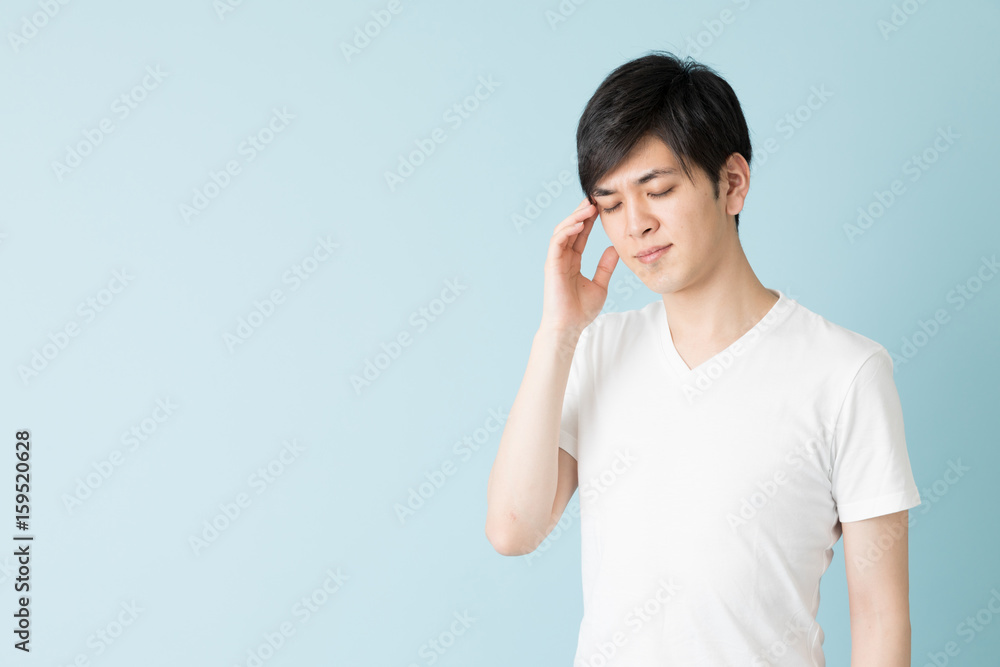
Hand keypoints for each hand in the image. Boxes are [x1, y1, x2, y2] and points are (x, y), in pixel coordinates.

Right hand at [541, 197, 618, 335]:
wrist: (568, 327)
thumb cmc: (581, 310)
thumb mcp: (600, 285)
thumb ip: (605, 266)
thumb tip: (615, 248)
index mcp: (572, 261)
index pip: (581, 234)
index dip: (590, 219)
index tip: (601, 206)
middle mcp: (562, 258)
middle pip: (570, 227)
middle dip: (581, 212)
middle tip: (595, 198)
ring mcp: (555, 260)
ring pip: (562, 231)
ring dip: (574, 218)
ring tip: (588, 207)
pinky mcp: (551, 265)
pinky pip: (557, 242)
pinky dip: (567, 231)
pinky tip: (580, 225)